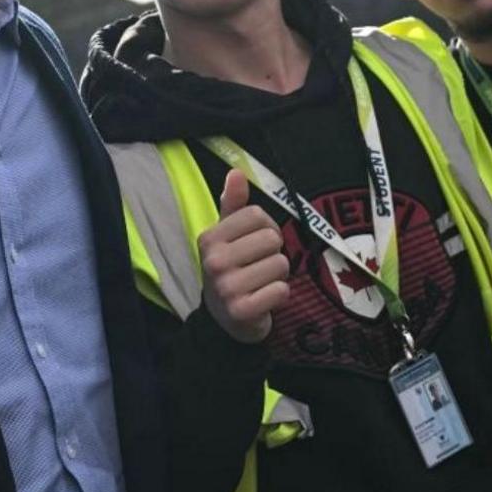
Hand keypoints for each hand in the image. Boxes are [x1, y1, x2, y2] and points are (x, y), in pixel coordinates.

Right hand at [198, 168, 290, 343]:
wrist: (223, 319)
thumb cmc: (230, 269)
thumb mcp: (226, 236)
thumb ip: (233, 204)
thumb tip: (236, 172)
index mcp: (209, 238)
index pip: (257, 215)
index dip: (265, 227)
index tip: (255, 242)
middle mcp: (214, 261)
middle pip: (272, 239)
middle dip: (274, 252)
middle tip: (259, 264)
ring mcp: (226, 287)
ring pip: (281, 264)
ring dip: (278, 274)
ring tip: (261, 282)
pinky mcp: (242, 310)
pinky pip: (282, 290)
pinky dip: (280, 294)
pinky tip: (264, 298)